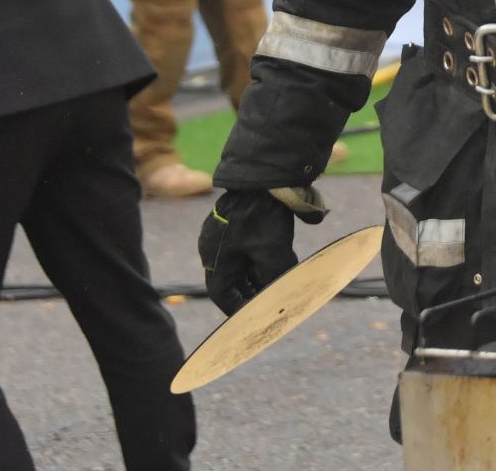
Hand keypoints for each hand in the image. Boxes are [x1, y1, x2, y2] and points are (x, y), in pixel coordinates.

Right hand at [199, 189, 298, 314]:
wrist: (263, 177)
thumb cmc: (264, 217)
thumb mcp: (274, 254)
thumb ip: (276, 280)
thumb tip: (283, 298)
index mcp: (215, 260)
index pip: (223, 296)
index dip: (240, 309)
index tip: (255, 317)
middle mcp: (212, 248)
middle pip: (229, 280)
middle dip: (248, 293)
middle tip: (267, 303)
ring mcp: (219, 233)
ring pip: (236, 263)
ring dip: (253, 276)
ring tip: (273, 285)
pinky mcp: (230, 221)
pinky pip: (240, 248)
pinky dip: (254, 259)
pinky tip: (272, 261)